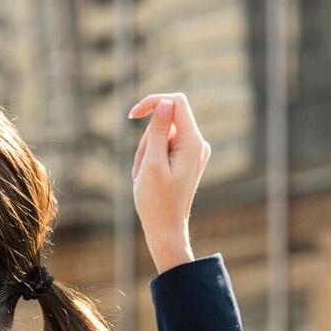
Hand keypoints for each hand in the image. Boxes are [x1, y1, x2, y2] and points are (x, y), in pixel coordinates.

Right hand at [128, 92, 210, 270]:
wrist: (166, 228)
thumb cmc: (156, 200)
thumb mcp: (151, 164)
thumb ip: (158, 132)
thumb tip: (164, 104)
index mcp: (193, 143)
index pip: (175, 103)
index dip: (153, 102)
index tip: (132, 115)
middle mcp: (198, 143)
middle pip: (165, 120)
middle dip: (147, 138)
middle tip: (142, 167)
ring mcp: (193, 151)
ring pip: (162, 134)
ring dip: (147, 150)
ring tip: (145, 176)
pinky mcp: (186, 158)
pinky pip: (164, 146)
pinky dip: (151, 158)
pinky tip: (150, 177)